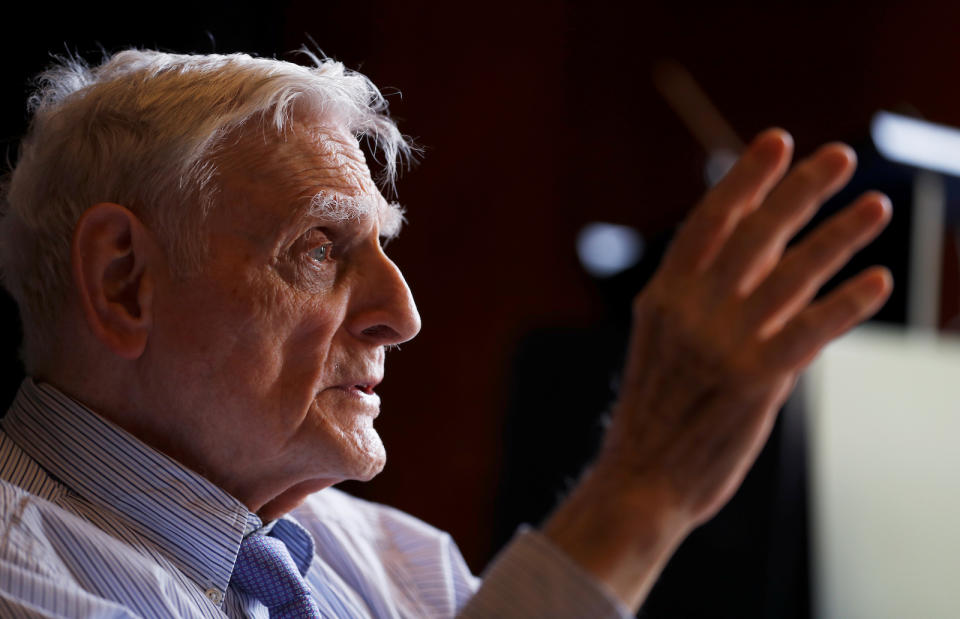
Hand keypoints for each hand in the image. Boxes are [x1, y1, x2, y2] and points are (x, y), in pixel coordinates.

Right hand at [543, 129, 891, 609]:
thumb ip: (713, 296)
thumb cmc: (657, 412)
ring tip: (874, 205)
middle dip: (798, 189)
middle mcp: (690, 312)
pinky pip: (808, 332)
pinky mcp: (753, 383)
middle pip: (752, 234)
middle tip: (839, 154)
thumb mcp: (666, 342)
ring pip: (789, 275)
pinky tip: (876, 280)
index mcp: (664, 297)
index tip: (777, 142)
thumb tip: (768, 251)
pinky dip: (845, 304)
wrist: (640, 479)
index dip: (745, 179)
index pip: (708, 222)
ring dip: (837, 236)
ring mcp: (721, 345)